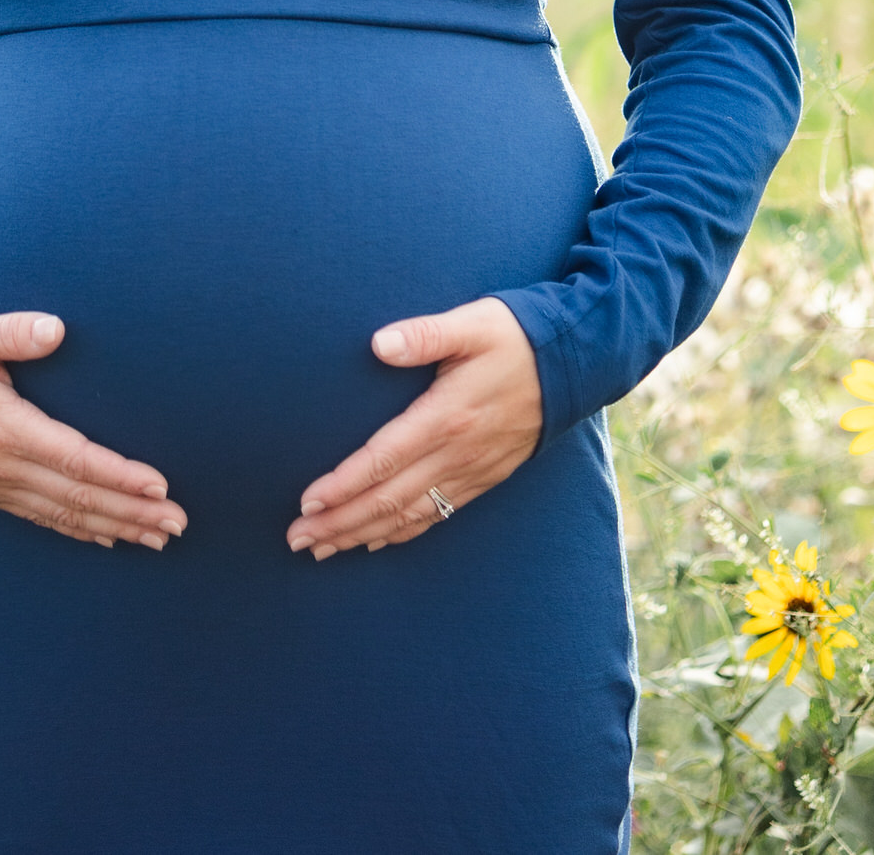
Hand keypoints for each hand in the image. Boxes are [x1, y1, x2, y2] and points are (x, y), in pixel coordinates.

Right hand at [0, 309, 187, 550]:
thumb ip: (13, 331)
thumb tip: (57, 328)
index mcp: (3, 428)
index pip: (75, 460)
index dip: (119, 477)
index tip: (159, 486)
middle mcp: (0, 466)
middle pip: (78, 498)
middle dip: (131, 513)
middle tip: (177, 524)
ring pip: (63, 515)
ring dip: (113, 528)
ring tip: (157, 538)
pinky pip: (40, 517)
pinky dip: (77, 530)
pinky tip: (107, 538)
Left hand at [286, 298, 540, 559]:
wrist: (575, 363)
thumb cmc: (515, 336)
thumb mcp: (471, 323)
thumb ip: (424, 334)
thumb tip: (378, 344)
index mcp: (447, 416)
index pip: (383, 460)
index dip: (343, 485)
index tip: (307, 502)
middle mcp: (457, 453)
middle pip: (388, 500)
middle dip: (340, 523)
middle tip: (297, 540)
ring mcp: (472, 471)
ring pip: (409, 516)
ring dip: (363, 535)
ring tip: (323, 550)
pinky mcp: (484, 478)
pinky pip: (437, 515)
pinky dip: (402, 534)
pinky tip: (376, 543)